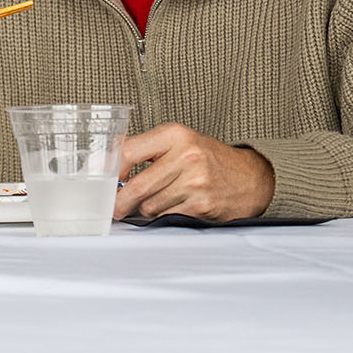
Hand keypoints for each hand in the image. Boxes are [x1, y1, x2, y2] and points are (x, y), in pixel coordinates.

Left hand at [113, 123, 274, 220]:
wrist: (252, 178)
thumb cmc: (209, 158)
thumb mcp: (179, 140)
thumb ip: (145, 147)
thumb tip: (108, 161)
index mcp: (176, 135)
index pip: (129, 151)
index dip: (110, 168)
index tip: (101, 178)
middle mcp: (186, 156)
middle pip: (137, 186)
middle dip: (120, 200)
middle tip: (114, 206)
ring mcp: (196, 183)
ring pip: (150, 205)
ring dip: (144, 209)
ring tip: (149, 204)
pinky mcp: (202, 205)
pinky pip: (167, 216)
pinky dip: (161, 216)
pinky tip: (166, 209)